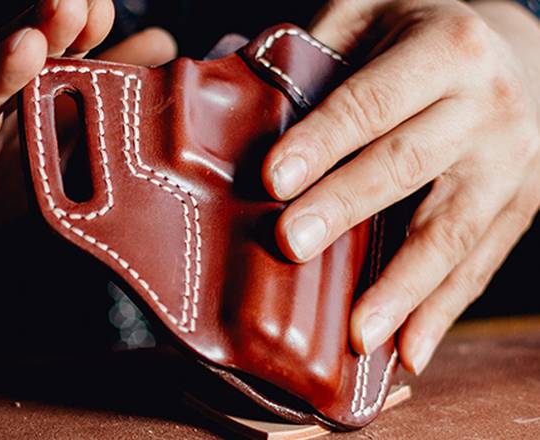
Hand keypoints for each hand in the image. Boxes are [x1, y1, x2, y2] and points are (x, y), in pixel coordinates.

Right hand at [0, 0, 176, 293]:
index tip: (101, 3)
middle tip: (72, 1)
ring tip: (29, 47)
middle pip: (5, 62)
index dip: (71, 26)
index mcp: (6, 94)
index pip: (41, 50)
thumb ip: (99, 90)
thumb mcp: (43, 134)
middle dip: (39, 28)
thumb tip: (160, 45)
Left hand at [262, 0, 539, 373]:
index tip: (273, 180)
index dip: (322, 142)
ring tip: (358, 335)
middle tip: (291, 244)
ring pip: (451, 232)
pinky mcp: (519, 206)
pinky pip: (478, 265)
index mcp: (447, 48)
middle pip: (407, 165)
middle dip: (346, 208)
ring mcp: (510, 164)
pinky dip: (442, 312)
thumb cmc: (429, 32)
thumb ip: (322, 47)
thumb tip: (249, 95)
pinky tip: (409, 350)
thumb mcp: (378, 11)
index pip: (371, 103)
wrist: (526, 51)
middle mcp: (488, 106)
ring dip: (402, 288)